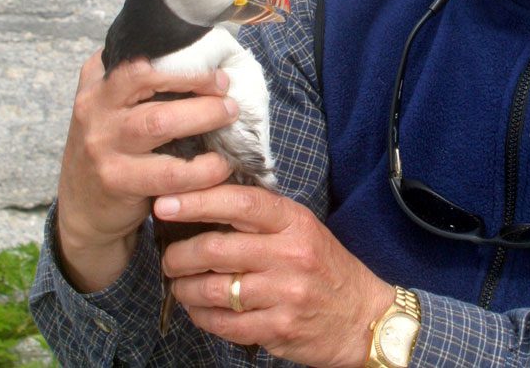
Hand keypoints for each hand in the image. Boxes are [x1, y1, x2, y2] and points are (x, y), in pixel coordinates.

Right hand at [56, 50, 236, 291]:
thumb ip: (140, 80)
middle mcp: (94, 107)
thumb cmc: (113, 145)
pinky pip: (170, 172)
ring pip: (159, 121)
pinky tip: (221, 164)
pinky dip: (203, 168)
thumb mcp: (113, 106)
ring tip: (231, 116)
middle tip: (225, 86)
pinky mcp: (117, 180)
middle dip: (193, 77)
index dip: (175, 51)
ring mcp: (103, 144)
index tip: (211, 58)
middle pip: (144, 76)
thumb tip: (203, 55)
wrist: (83, 207)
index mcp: (98, 82)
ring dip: (204, 116)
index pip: (134, 53)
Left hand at [155, 185, 394, 367]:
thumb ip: (263, 219)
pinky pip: (224, 324)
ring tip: (180, 285)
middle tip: (170, 258)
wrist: (363, 316)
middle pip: (216, 249)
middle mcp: (291, 254)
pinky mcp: (278, 328)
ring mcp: (285, 293)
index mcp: (295, 221)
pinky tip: (200, 310)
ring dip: (185, 289)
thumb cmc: (326, 268)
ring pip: (213, 290)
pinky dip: (202, 317)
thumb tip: (207, 203)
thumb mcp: (304, 230)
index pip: (240, 203)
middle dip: (179, 255)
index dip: (197, 201)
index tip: (166, 204)